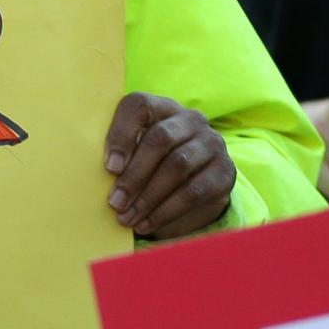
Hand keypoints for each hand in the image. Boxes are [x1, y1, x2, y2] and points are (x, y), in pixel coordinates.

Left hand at [103, 93, 236, 237]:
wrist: (196, 181)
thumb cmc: (152, 163)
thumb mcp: (136, 150)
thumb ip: (120, 153)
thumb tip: (104, 173)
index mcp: (162, 107)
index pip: (139, 105)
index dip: (121, 134)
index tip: (109, 167)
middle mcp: (191, 120)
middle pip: (161, 139)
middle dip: (134, 175)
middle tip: (115, 202)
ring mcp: (212, 143)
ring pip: (178, 167)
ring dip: (148, 197)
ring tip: (127, 218)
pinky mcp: (224, 171)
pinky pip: (193, 192)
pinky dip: (165, 211)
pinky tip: (146, 223)